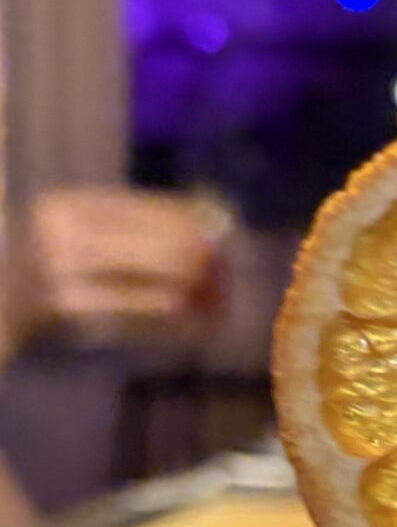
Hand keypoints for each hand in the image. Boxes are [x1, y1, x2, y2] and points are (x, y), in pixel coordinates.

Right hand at [10, 188, 225, 347]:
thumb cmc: (43, 267)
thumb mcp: (74, 230)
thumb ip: (129, 223)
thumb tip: (205, 219)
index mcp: (67, 204)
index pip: (148, 206)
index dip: (191, 221)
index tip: (220, 234)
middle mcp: (64, 232)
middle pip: (160, 242)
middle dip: (201, 258)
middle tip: (222, 271)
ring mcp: (65, 272)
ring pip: (157, 277)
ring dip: (195, 290)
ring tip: (215, 300)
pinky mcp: (70, 310)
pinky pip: (140, 311)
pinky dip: (172, 317)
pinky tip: (191, 321)